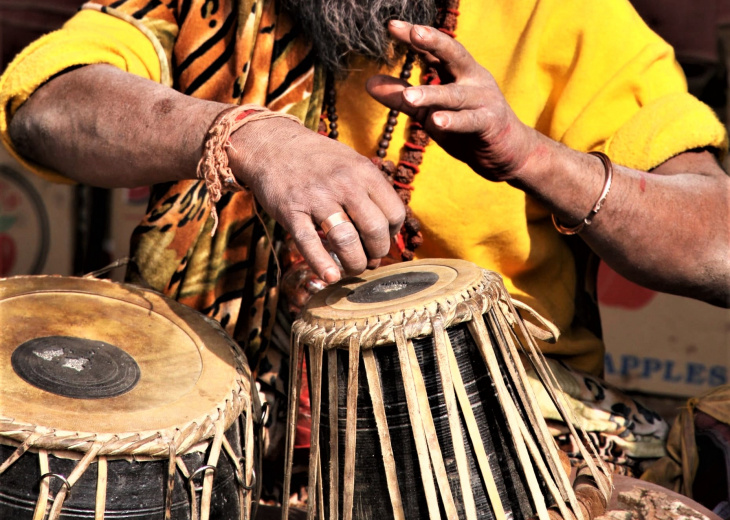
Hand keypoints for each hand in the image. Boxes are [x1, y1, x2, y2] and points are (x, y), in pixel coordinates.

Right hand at [228, 117, 404, 282]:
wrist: (271, 144)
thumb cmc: (317, 159)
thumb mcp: (351, 162)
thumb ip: (370, 190)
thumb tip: (389, 229)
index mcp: (363, 171)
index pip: (394, 212)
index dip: (393, 233)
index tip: (383, 239)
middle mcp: (344, 183)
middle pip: (374, 230)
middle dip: (376, 253)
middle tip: (370, 259)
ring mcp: (317, 198)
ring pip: (346, 241)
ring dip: (354, 263)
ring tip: (353, 268)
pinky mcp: (291, 211)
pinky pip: (310, 243)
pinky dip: (322, 264)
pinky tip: (331, 276)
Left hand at [367, 21, 539, 181]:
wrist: (506, 154)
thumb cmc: (466, 129)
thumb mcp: (428, 111)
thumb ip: (401, 97)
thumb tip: (368, 83)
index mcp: (458, 72)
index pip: (433, 49)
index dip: (414, 37)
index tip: (391, 25)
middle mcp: (472, 79)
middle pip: (453, 54)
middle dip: (434, 42)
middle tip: (414, 33)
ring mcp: (483, 100)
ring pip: (455, 94)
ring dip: (432, 93)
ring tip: (410, 96)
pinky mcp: (489, 123)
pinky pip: (469, 121)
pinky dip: (453, 121)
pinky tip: (436, 121)